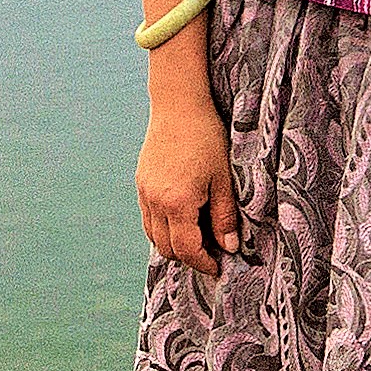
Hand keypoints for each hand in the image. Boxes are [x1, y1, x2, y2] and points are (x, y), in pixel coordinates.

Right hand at [138, 98, 239, 274]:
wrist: (178, 105)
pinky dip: (162, 228)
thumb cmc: (206, 137)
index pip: (187, 249)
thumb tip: (228, 247)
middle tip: (212, 253)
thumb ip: (224, 216)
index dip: (203, 263)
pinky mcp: (141, 183)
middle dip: (188, 257)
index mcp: (177, 202)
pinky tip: (182, 219)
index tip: (218, 266)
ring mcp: (144, 192)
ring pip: (153, 235)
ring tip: (197, 238)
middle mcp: (155, 201)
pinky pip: (148, 218)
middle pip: (166, 248)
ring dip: (173, 244)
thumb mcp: (224, 179)